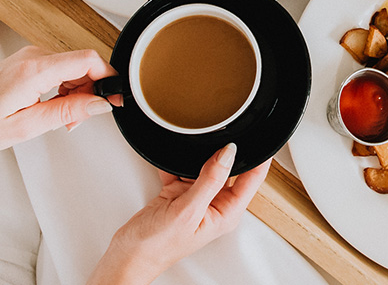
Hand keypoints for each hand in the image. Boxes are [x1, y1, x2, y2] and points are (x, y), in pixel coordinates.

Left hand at [0, 46, 117, 153]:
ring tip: (62, 120)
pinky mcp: (26, 63)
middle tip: (79, 121)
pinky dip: (64, 90)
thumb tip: (100, 103)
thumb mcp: (26, 126)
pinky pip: (59, 70)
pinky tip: (53, 109)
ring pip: (73, 68)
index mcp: (34, 69)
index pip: (87, 59)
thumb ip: (68, 112)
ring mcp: (28, 57)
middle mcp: (32, 56)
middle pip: (83, 63)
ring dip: (78, 93)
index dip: (108, 78)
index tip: (115, 98)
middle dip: (91, 92)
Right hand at [87, 144, 269, 284]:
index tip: (260, 136)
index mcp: (226, 212)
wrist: (127, 256)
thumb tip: (228, 154)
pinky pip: (182, 169)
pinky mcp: (178, 194)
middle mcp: (214, 204)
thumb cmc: (157, 247)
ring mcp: (196, 198)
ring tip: (195, 143)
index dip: (260, 158)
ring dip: (198, 156)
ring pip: (205, 166)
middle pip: (230, 169)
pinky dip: (176, 163)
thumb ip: (210, 180)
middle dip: (226, 152)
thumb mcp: (188, 211)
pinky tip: (172, 157)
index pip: (253, 179)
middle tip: (223, 131)